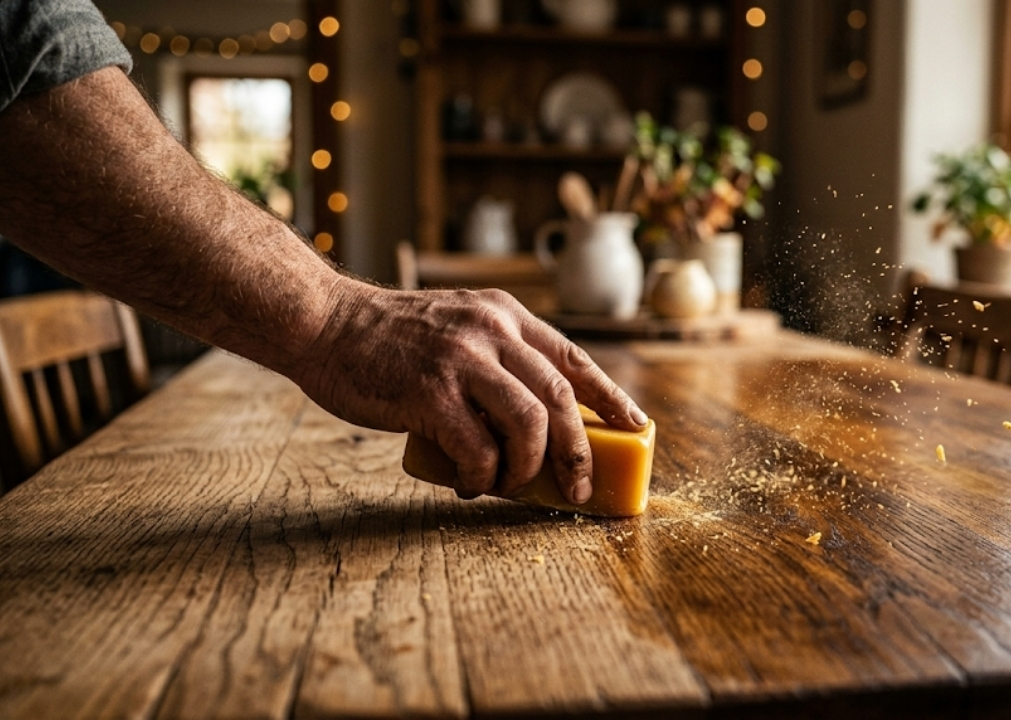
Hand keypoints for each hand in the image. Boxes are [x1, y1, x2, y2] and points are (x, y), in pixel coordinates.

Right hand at [292, 278, 647, 503]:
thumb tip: (533, 428)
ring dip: (530, 468)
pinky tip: (471, 486)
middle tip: (579, 487)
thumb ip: (495, 359)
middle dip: (579, 451)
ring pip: (530, 424)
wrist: (322, 322)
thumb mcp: (456, 328)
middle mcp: (491, 332)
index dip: (611, 399)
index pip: (575, 360)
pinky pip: (478, 448)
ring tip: (511, 488)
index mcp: (504, 316)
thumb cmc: (386, 340)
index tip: (635, 427)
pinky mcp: (430, 392)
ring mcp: (461, 360)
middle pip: (561, 398)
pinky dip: (483, 477)